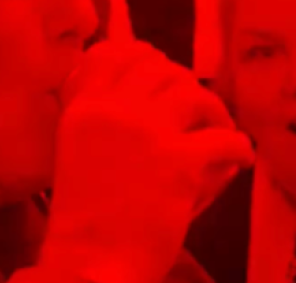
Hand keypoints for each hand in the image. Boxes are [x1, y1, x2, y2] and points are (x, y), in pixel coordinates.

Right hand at [38, 41, 253, 282]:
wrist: (90, 257)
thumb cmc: (81, 213)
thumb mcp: (75, 149)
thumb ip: (97, 117)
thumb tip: (137, 94)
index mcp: (82, 107)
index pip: (115, 54)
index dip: (144, 56)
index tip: (160, 70)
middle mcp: (111, 109)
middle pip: (159, 69)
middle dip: (182, 83)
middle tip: (195, 107)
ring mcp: (146, 132)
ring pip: (193, 94)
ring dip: (213, 110)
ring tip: (218, 128)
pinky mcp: (179, 162)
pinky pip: (225, 138)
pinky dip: (237, 148)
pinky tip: (237, 160)